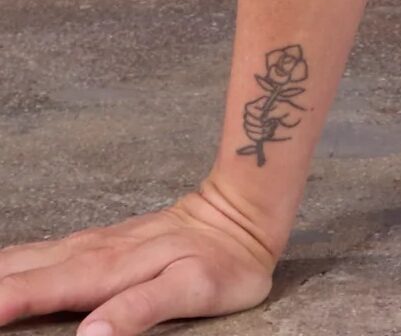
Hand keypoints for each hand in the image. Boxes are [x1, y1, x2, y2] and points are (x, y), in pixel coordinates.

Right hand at [0, 182, 276, 334]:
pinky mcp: (100, 243)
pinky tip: (5, 268)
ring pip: (29, 257)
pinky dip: (14, 264)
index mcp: (106, 269)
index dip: (2, 303)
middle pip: (23, 271)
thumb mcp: (192, 289)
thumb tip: (89, 335)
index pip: (38, 290)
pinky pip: (44, 253)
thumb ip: (140, 309)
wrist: (242, 212)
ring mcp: (94, 244)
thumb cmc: (224, 260)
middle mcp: (91, 253)